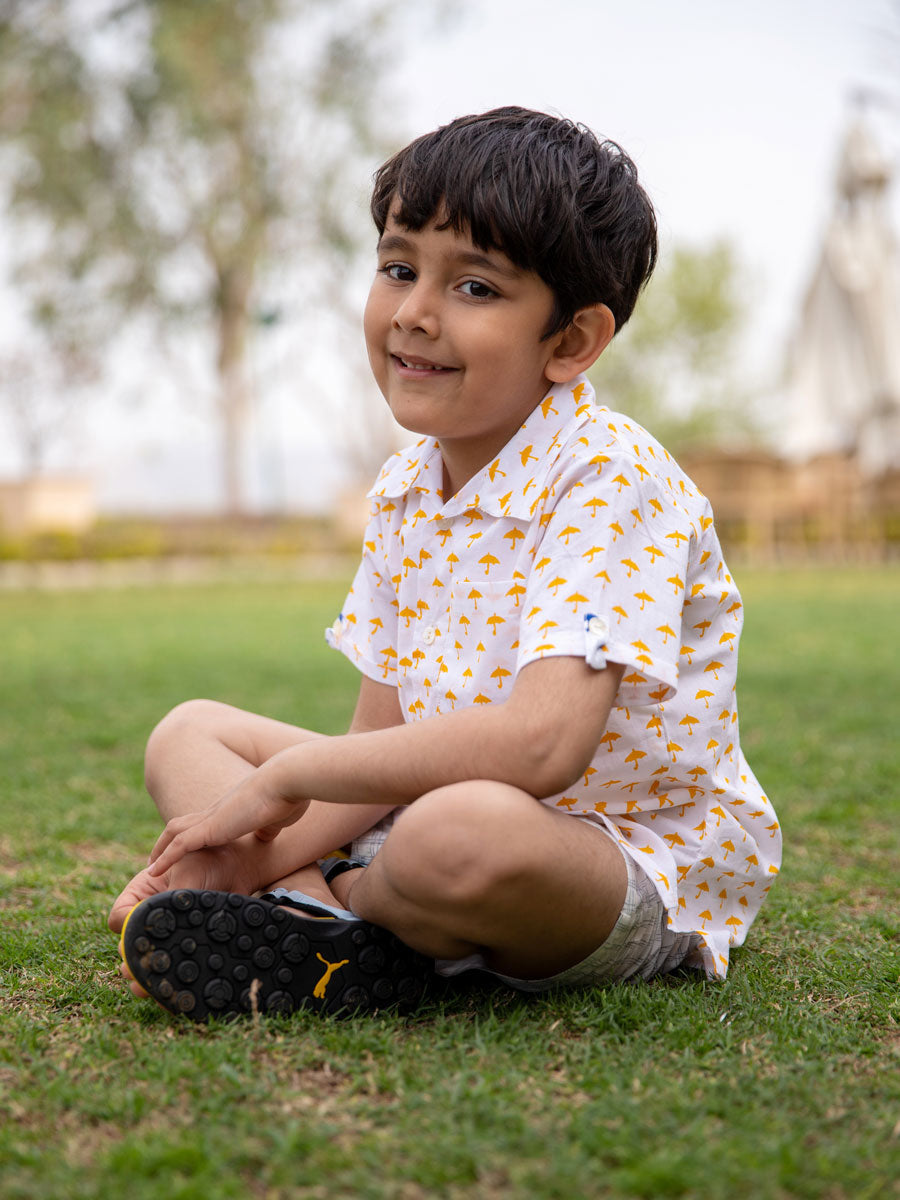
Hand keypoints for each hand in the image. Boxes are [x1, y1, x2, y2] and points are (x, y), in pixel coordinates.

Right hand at [109, 843, 259, 997]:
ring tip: (144, 990)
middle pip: (130, 944)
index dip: (124, 930)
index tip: (135, 939)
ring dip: (146, 976)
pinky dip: (170, 978)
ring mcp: (166, 931)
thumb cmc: (208, 861)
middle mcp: (150, 916)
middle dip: (132, 961)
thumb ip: (173, 899)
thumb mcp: (187, 874)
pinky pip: (172, 963)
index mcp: (141, 894)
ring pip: (149, 958)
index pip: (119, 917)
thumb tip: (162, 928)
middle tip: (133, 974)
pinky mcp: (183, 943)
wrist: (235, 866)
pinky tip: (170, 993)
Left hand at [147, 769, 308, 878]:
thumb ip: (267, 828)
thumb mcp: (276, 819)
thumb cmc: (289, 796)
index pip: (205, 820)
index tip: (186, 848)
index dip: (192, 833)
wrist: (286, 780)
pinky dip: (165, 858)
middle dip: (168, 840)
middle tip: (157, 858)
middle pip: (182, 823)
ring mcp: (212, 817)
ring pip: (175, 831)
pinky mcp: (211, 827)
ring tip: (151, 868)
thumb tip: (265, 837)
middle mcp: (218, 810)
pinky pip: (179, 845)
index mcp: (232, 809)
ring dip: (161, 849)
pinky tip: (154, 872)